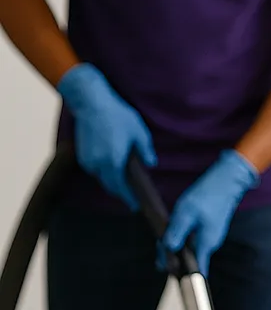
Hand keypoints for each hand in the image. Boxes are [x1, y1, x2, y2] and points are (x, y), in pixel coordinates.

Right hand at [57, 63, 156, 209]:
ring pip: (101, 177)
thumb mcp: (140, 133)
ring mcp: (87, 160)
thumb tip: (151, 165)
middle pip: (109, 185)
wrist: (92, 103)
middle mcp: (97, 165)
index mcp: (113, 161)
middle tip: (132, 194)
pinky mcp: (81, 155)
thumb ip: (145, 152)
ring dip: (111, 180)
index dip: (128, 198)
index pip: (120, 187)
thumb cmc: (118, 116)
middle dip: (120, 190)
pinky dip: (104, 171)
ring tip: (124, 179)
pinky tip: (112, 166)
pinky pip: (94, 169)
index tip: (135, 206)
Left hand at [158, 150, 258, 275]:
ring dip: (177, 243)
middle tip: (158, 245)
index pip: (195, 269)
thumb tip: (168, 248)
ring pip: (191, 246)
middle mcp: (211, 243)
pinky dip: (184, 236)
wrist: (227, 180)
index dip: (182, 274)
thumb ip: (177, 231)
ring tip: (164, 235)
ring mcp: (212, 236)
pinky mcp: (210, 229)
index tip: (169, 273)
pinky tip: (176, 227)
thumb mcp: (186, 212)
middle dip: (173, 255)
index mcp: (206, 242)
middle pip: (190, 258)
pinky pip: (195, 238)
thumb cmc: (208, 194)